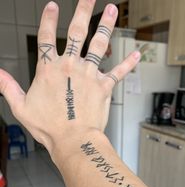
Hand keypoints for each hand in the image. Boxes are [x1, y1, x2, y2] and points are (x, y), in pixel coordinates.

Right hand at [0, 0, 139, 154]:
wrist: (73, 140)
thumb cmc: (49, 128)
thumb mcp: (21, 107)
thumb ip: (8, 87)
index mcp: (49, 69)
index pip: (46, 37)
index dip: (48, 19)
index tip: (52, 6)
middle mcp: (71, 66)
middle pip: (77, 31)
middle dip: (83, 10)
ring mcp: (89, 75)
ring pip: (99, 44)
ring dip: (106, 26)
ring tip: (113, 10)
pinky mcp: (104, 87)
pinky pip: (118, 72)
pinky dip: (128, 63)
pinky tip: (137, 54)